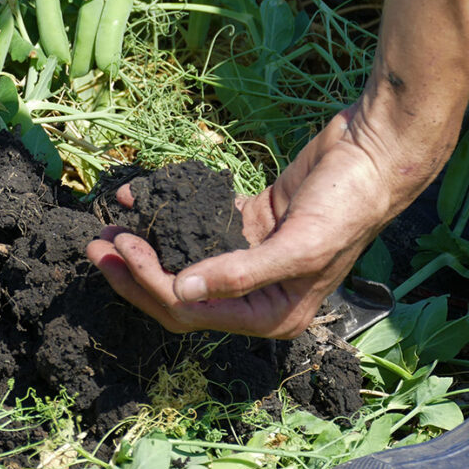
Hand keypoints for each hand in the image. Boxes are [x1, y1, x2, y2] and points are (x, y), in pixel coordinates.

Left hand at [87, 103, 447, 338]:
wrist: (374, 153)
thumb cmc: (346, 206)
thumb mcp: (298, 247)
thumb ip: (238, 273)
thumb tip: (182, 290)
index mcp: (269, 315)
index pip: (191, 311)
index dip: (149, 283)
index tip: (120, 247)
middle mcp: (255, 294)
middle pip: (177, 294)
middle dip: (133, 273)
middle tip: (94, 246)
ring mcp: (247, 258)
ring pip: (181, 259)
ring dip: (144, 244)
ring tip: (107, 224)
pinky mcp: (245, 224)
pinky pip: (195, 223)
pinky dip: (167, 211)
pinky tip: (140, 194)